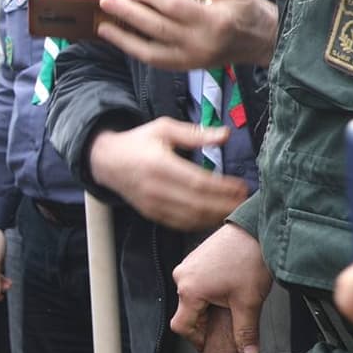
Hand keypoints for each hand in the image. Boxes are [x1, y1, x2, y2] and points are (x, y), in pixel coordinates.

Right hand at [87, 118, 249, 231]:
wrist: (106, 161)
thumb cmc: (138, 141)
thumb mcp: (164, 128)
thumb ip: (195, 133)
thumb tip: (225, 134)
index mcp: (159, 164)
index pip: (198, 181)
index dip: (223, 187)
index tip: (242, 186)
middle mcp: (155, 188)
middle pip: (198, 204)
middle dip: (225, 205)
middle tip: (246, 201)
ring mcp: (152, 205)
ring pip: (191, 218)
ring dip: (215, 216)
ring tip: (235, 209)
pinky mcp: (151, 214)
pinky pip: (180, 224)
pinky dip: (200, 223)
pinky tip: (215, 216)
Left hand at [94, 0, 279, 69]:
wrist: (264, 42)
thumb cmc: (247, 9)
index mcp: (213, 20)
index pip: (175, 6)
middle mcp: (199, 43)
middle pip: (156, 28)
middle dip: (128, 13)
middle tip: (105, 0)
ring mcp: (191, 59)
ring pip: (150, 51)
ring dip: (123, 38)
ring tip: (102, 25)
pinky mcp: (186, 67)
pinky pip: (155, 60)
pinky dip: (135, 50)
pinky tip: (119, 39)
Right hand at [169, 222, 270, 352]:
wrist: (256, 230)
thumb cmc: (249, 261)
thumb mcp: (249, 302)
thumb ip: (246, 332)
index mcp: (190, 290)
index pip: (181, 326)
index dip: (196, 339)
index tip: (210, 343)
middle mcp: (182, 277)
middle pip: (187, 311)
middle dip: (205, 321)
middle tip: (228, 320)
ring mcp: (187, 266)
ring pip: (192, 297)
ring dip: (208, 305)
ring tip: (231, 300)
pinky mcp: (195, 258)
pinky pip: (196, 282)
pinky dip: (209, 291)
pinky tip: (228, 286)